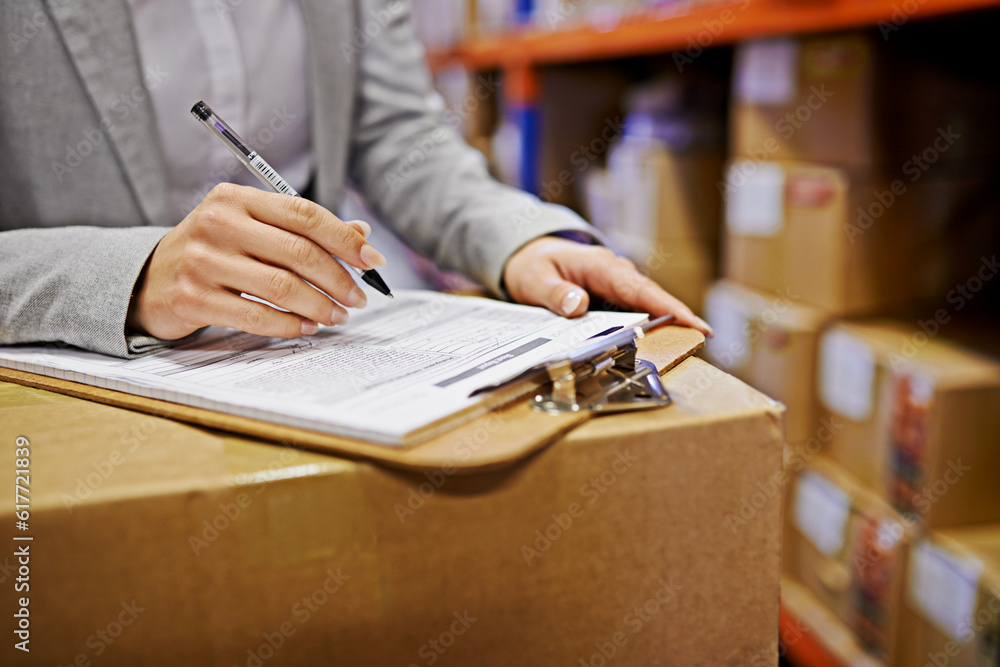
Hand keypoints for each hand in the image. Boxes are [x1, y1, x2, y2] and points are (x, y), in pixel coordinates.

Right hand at [126, 183, 384, 340]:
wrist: (147, 279)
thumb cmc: (212, 252)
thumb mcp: (250, 228)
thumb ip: (301, 229)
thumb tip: (362, 233)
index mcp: (236, 199)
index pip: (304, 214)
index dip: (345, 239)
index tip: (373, 260)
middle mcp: (218, 223)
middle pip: (298, 252)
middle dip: (339, 279)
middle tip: (358, 298)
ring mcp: (202, 261)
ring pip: (282, 286)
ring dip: (319, 306)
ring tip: (337, 315)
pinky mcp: (194, 298)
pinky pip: (257, 316)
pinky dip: (290, 325)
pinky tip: (307, 327)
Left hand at [503, 237, 713, 336]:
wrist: (528, 257)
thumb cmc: (533, 266)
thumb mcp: (534, 279)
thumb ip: (554, 293)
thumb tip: (578, 305)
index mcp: (600, 266)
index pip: (640, 288)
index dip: (669, 307)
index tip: (695, 323)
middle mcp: (616, 275)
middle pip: (652, 300)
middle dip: (678, 321)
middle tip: (701, 344)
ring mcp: (617, 288)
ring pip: (646, 309)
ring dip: (664, 329)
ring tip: (684, 352)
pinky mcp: (613, 300)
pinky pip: (633, 316)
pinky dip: (644, 331)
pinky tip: (653, 351)